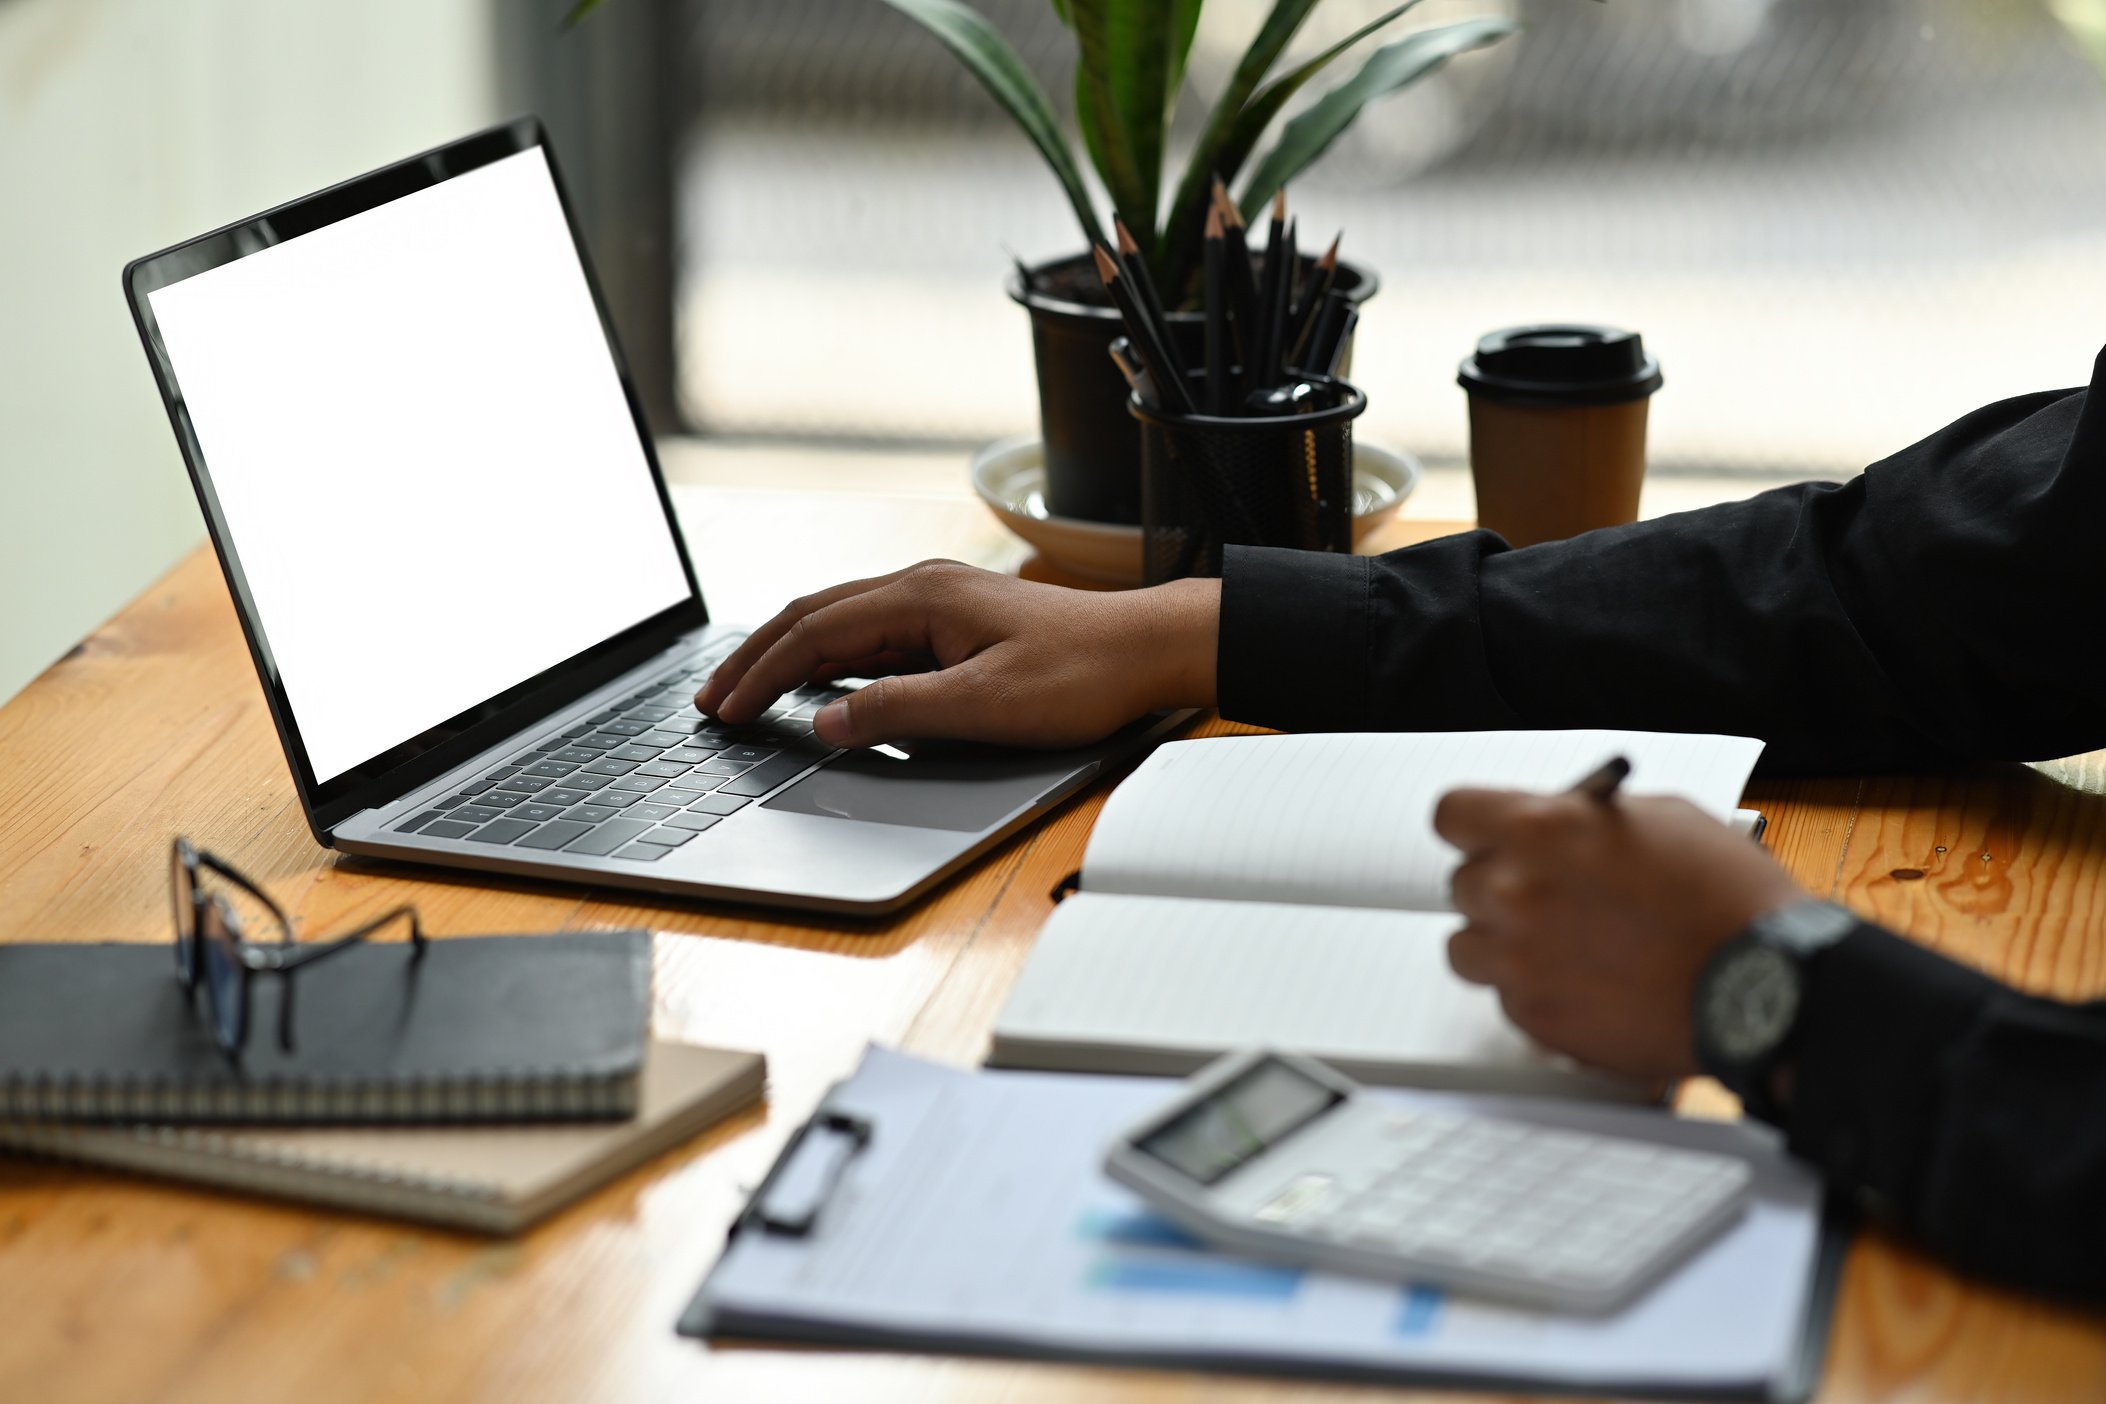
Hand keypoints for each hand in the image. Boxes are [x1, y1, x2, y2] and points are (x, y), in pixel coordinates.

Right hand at [693, 561, 1220, 748]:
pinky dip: (828, 652)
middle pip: (814, 617)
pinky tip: (822, 676)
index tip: (725, 711)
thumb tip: (825, 722)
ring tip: (749, 687)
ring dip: (789, 653)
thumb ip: (897, 712)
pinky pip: (872, 630)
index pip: (814, 634)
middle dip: (757, 659)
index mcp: (920, 598)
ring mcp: (940, 599)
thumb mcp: (983, 705)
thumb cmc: (1081, 674)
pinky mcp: (957, 619)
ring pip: (840, 619)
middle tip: (713, 700)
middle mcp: (923, 587)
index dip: (762, 674)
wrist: (1148, 650)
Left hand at [1433, 788, 1806, 1084]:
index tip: (1488, 835)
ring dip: (1503, 942)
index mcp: (1540, 831)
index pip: (1452, 814)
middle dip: (1501, 885)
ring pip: (1469, 947)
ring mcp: (1519, 962)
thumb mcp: (1661, 819)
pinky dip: (1536, 990)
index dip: (1474, 826)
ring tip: (1561, 944)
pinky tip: (1588, 983)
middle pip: (1461, 884)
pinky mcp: (1536, 1020)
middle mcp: (1515, 894)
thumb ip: (1585, 821)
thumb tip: (1556, 826)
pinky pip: (1507, 997)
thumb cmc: (1730, 897)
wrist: (1771, 985)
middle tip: (1548, 895)